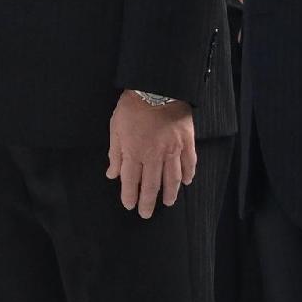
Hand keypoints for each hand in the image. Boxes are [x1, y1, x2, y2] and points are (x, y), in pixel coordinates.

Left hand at [107, 92, 195, 217]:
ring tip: (168, 203)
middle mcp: (154, 156)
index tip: (129, 205)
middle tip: (146, 214)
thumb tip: (112, 174)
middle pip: (151, 185)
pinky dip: (189, 174)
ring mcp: (173, 150)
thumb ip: (115, 153)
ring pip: (173, 179)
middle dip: (148, 202)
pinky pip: (190, 162)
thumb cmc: (133, 106)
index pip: (131, 181)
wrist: (158, 86)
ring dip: (170, 193)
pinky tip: (188, 182)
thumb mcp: (116, 127)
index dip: (130, 196)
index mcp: (134, 152)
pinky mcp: (187, 142)